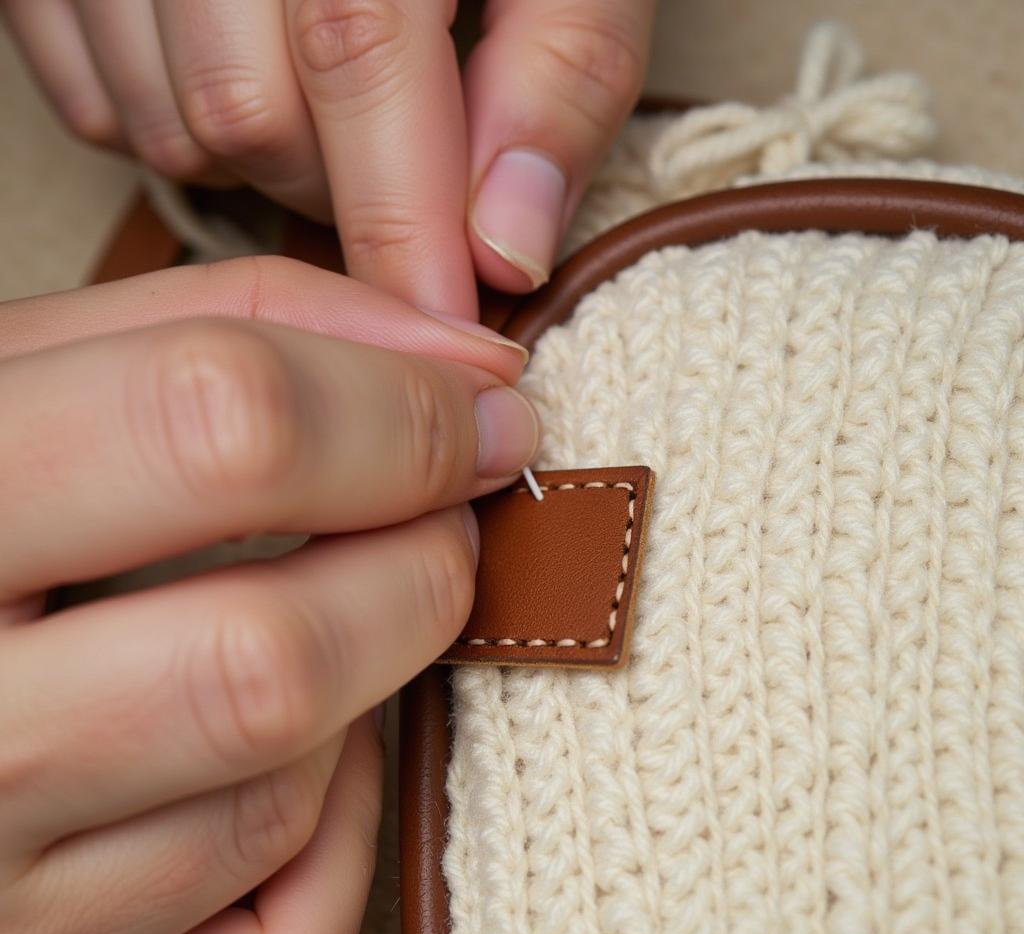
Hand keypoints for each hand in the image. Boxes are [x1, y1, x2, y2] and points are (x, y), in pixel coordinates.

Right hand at [0, 257, 536, 933]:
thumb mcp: (30, 384)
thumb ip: (230, 329)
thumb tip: (464, 360)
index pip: (221, 430)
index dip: (398, 407)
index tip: (484, 406)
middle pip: (273, 653)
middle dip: (418, 563)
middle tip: (445, 518)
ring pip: (287, 794)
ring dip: (361, 688)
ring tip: (328, 622)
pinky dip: (331, 838)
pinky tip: (292, 761)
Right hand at [2, 0, 654, 313]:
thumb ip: (559, 75)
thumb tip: (508, 247)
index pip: (356, 51)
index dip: (400, 218)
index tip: (445, 327)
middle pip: (248, 112)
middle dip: (344, 190)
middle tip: (410, 177)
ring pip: (168, 122)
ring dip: (267, 168)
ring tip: (330, 121)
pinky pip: (96, 105)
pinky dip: (180, 137)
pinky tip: (248, 95)